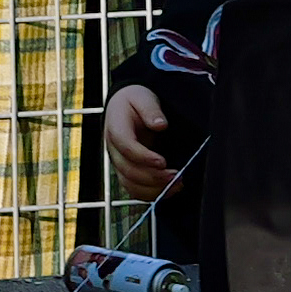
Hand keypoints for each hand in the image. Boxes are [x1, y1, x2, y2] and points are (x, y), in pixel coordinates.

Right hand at [102, 78, 177, 198]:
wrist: (124, 107)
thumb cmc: (134, 101)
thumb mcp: (142, 97)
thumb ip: (150, 109)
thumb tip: (160, 124)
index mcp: (116, 128)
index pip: (126, 147)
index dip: (143, 157)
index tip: (162, 161)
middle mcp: (114, 150)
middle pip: (128, 170)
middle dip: (152, 177)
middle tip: (175, 176)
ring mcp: (119, 163)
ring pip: (130, 184)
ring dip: (153, 189)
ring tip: (176, 185)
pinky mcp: (126, 171)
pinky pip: (134, 189)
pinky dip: (151, 194)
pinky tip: (169, 191)